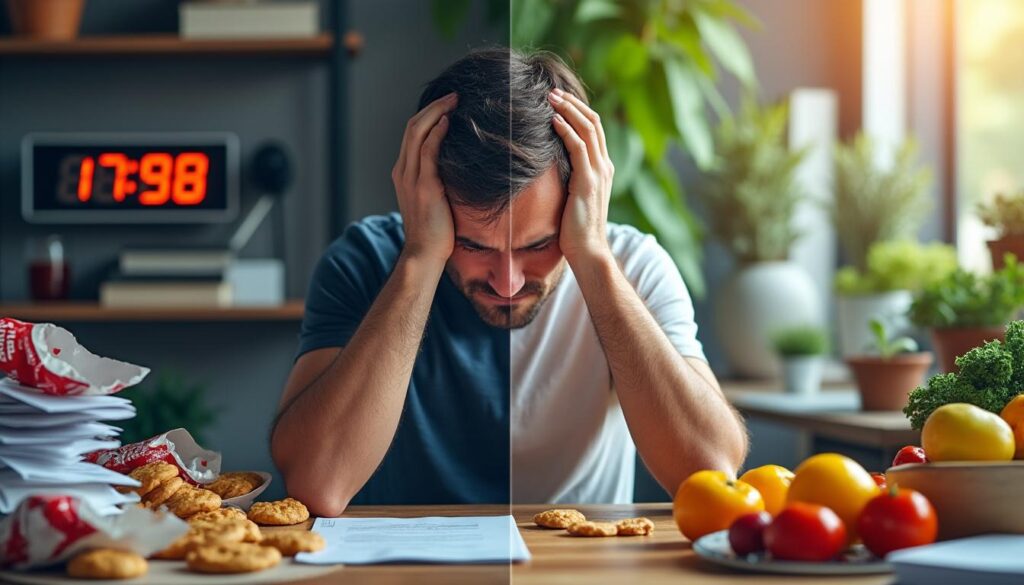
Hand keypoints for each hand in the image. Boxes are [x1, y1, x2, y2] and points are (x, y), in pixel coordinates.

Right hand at [391, 92, 457, 265]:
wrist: (424, 253)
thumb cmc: (435, 230)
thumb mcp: (434, 198)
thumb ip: (438, 179)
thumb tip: (457, 165)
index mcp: (403, 172)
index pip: (412, 134)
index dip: (429, 114)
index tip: (448, 104)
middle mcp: (403, 171)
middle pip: (413, 127)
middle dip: (434, 107)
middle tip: (455, 96)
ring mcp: (411, 178)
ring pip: (418, 133)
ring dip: (437, 113)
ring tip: (455, 102)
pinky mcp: (424, 186)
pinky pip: (428, 152)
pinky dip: (436, 133)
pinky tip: (449, 122)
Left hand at [548, 88, 614, 265]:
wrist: (588, 251)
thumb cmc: (576, 229)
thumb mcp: (573, 197)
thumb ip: (569, 178)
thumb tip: (549, 166)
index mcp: (602, 168)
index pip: (594, 129)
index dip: (578, 110)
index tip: (559, 99)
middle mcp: (604, 166)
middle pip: (593, 122)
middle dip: (572, 103)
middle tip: (551, 90)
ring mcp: (599, 172)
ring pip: (588, 129)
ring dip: (568, 109)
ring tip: (550, 97)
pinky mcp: (588, 181)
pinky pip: (579, 147)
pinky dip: (566, 129)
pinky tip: (552, 119)